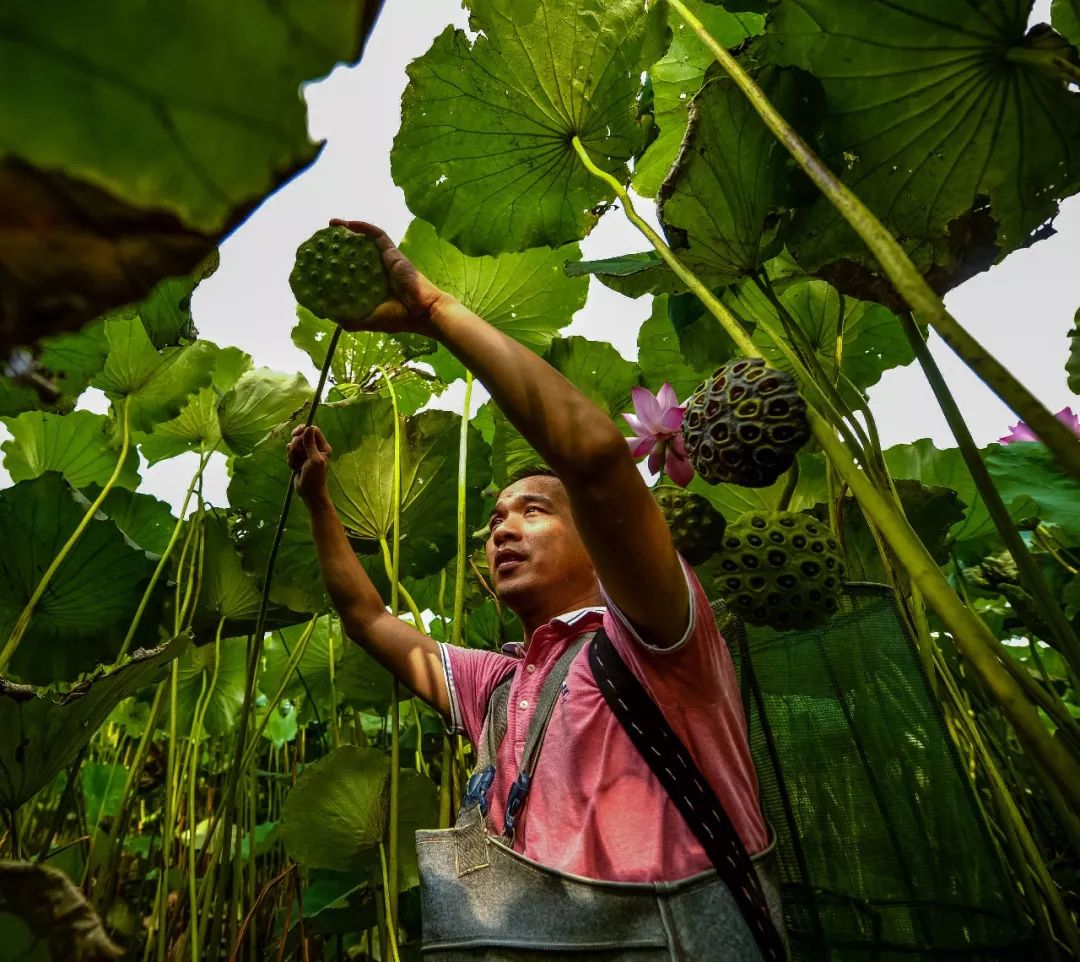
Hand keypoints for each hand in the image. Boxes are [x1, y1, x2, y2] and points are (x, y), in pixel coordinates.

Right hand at [287, 425, 332, 503]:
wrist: (308, 492)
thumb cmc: (315, 477)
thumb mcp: (314, 459)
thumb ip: (311, 444)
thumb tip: (309, 427)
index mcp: (323, 446)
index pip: (313, 430)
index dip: (303, 430)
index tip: (295, 434)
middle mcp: (315, 448)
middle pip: (300, 436)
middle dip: (295, 445)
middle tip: (297, 453)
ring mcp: (306, 453)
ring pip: (293, 445)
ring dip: (292, 455)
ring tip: (297, 464)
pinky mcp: (298, 459)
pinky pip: (290, 454)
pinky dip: (291, 461)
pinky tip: (295, 468)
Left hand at [329, 220, 453, 334]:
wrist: (422, 313)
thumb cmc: (397, 318)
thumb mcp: (367, 320)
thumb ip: (348, 318)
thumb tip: (326, 313)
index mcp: (370, 286)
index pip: (350, 271)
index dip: (335, 265)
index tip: (320, 262)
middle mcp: (376, 271)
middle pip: (355, 252)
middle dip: (339, 245)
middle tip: (322, 241)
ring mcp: (384, 260)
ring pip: (365, 240)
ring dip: (349, 230)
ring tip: (332, 224)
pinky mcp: (392, 252)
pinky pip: (377, 235)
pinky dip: (363, 227)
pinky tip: (348, 223)